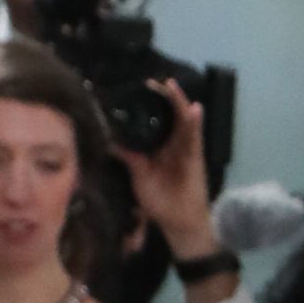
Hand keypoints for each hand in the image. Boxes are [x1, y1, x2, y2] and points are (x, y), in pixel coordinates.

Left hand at [118, 80, 219, 263]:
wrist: (180, 222)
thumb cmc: (161, 201)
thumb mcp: (138, 174)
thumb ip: (127, 156)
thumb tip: (107, 140)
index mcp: (160, 144)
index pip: (154, 117)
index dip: (149, 102)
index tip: (136, 88)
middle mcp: (174, 142)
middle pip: (170, 113)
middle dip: (163, 95)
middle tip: (151, 81)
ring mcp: (186, 147)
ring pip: (183, 119)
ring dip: (178, 101)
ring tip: (170, 84)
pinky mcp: (196, 156)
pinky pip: (195, 137)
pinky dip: (195, 122)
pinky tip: (195, 108)